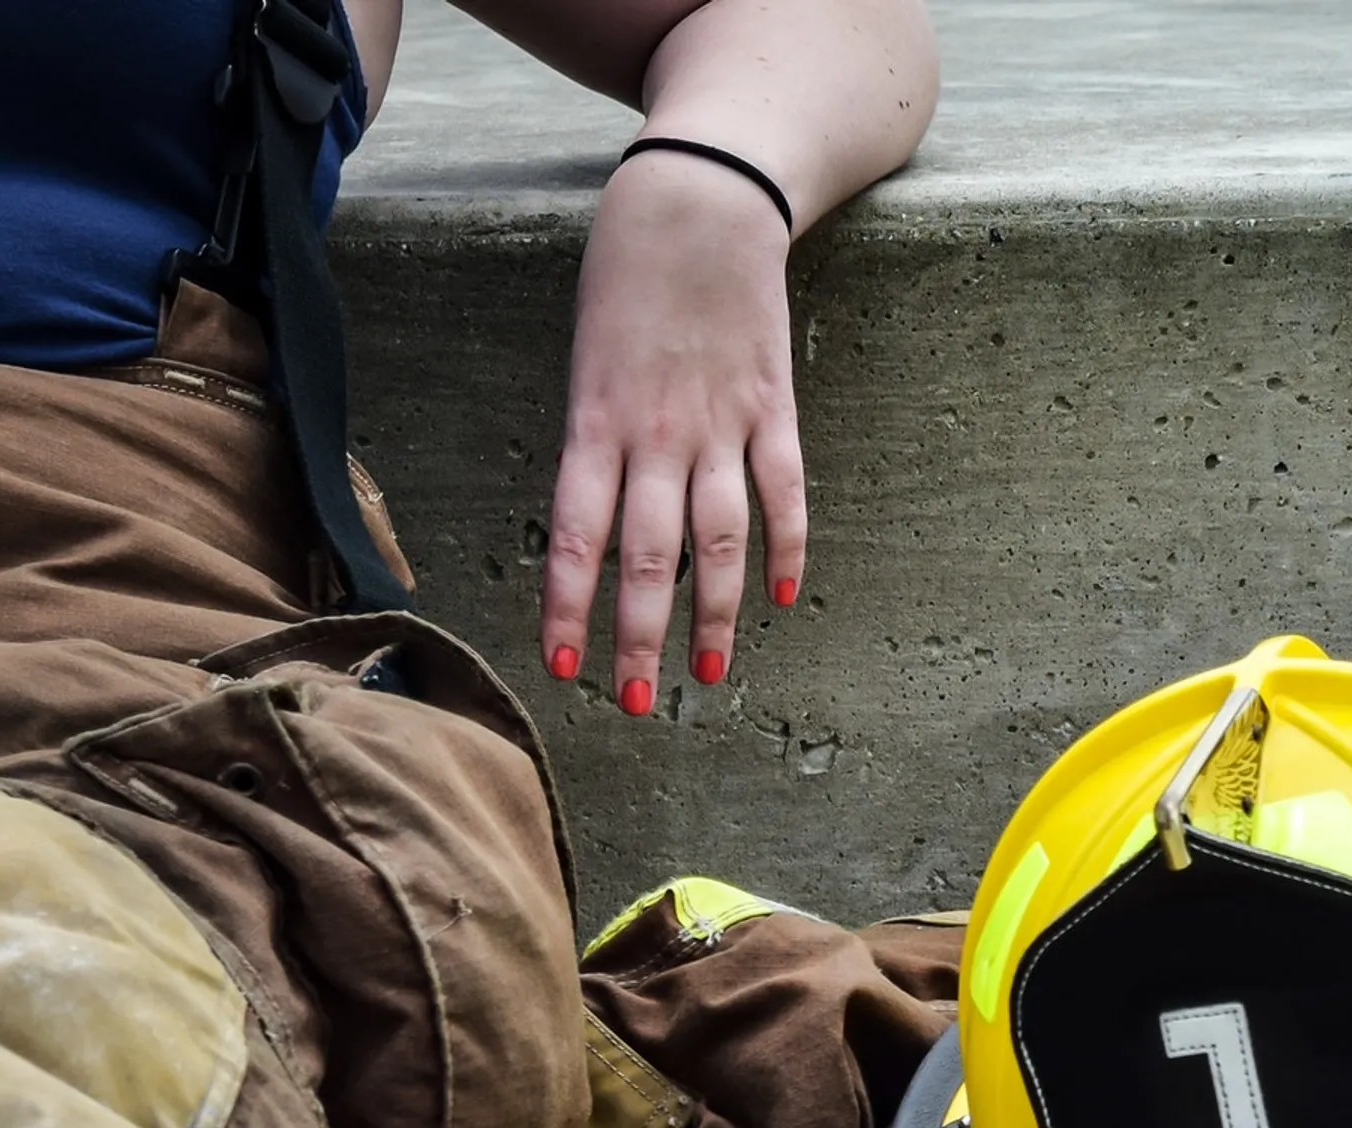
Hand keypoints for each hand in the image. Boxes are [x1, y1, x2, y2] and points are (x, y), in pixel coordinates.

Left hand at [540, 146, 804, 715]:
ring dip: (712, 614)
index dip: (570, 606)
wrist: (701, 200)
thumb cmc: (626, 273)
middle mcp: (658, 433)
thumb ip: (595, 439)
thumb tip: (597, 521)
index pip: (576, 536)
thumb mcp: (585, 356)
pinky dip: (786, 547)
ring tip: (706, 673)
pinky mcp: (774, 407)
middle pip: (650, 556)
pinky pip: (784, 492)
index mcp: (597, 420)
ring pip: (719, 540)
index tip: (565, 666)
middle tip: (637, 703)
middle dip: (640, 636)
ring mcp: (723, 424)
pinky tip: (781, 597)